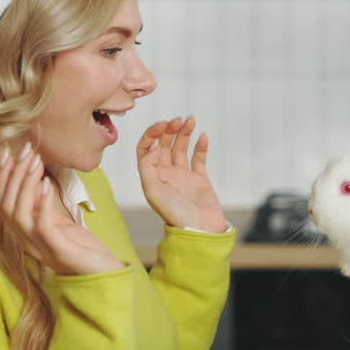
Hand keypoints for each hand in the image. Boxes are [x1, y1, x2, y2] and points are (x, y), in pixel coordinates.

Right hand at [0, 144, 124, 275]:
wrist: (103, 274)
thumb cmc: (82, 247)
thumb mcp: (60, 222)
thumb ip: (45, 205)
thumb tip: (37, 175)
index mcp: (25, 235)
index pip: (3, 205)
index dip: (3, 180)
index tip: (8, 155)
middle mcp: (27, 243)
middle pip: (6, 207)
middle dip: (13, 176)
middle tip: (25, 152)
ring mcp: (41, 248)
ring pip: (19, 215)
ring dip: (25, 185)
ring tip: (35, 162)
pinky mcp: (58, 251)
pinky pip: (42, 226)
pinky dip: (42, 203)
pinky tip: (46, 184)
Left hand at [136, 116, 227, 231]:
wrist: (200, 229)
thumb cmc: (174, 214)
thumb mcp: (153, 191)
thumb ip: (148, 166)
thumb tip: (154, 146)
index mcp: (151, 176)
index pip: (146, 149)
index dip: (152, 134)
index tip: (163, 125)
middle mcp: (165, 174)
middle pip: (164, 144)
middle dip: (169, 130)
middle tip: (178, 120)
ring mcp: (183, 176)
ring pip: (181, 148)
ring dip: (184, 133)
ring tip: (190, 120)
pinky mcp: (199, 179)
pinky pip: (198, 158)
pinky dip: (201, 146)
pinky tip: (203, 136)